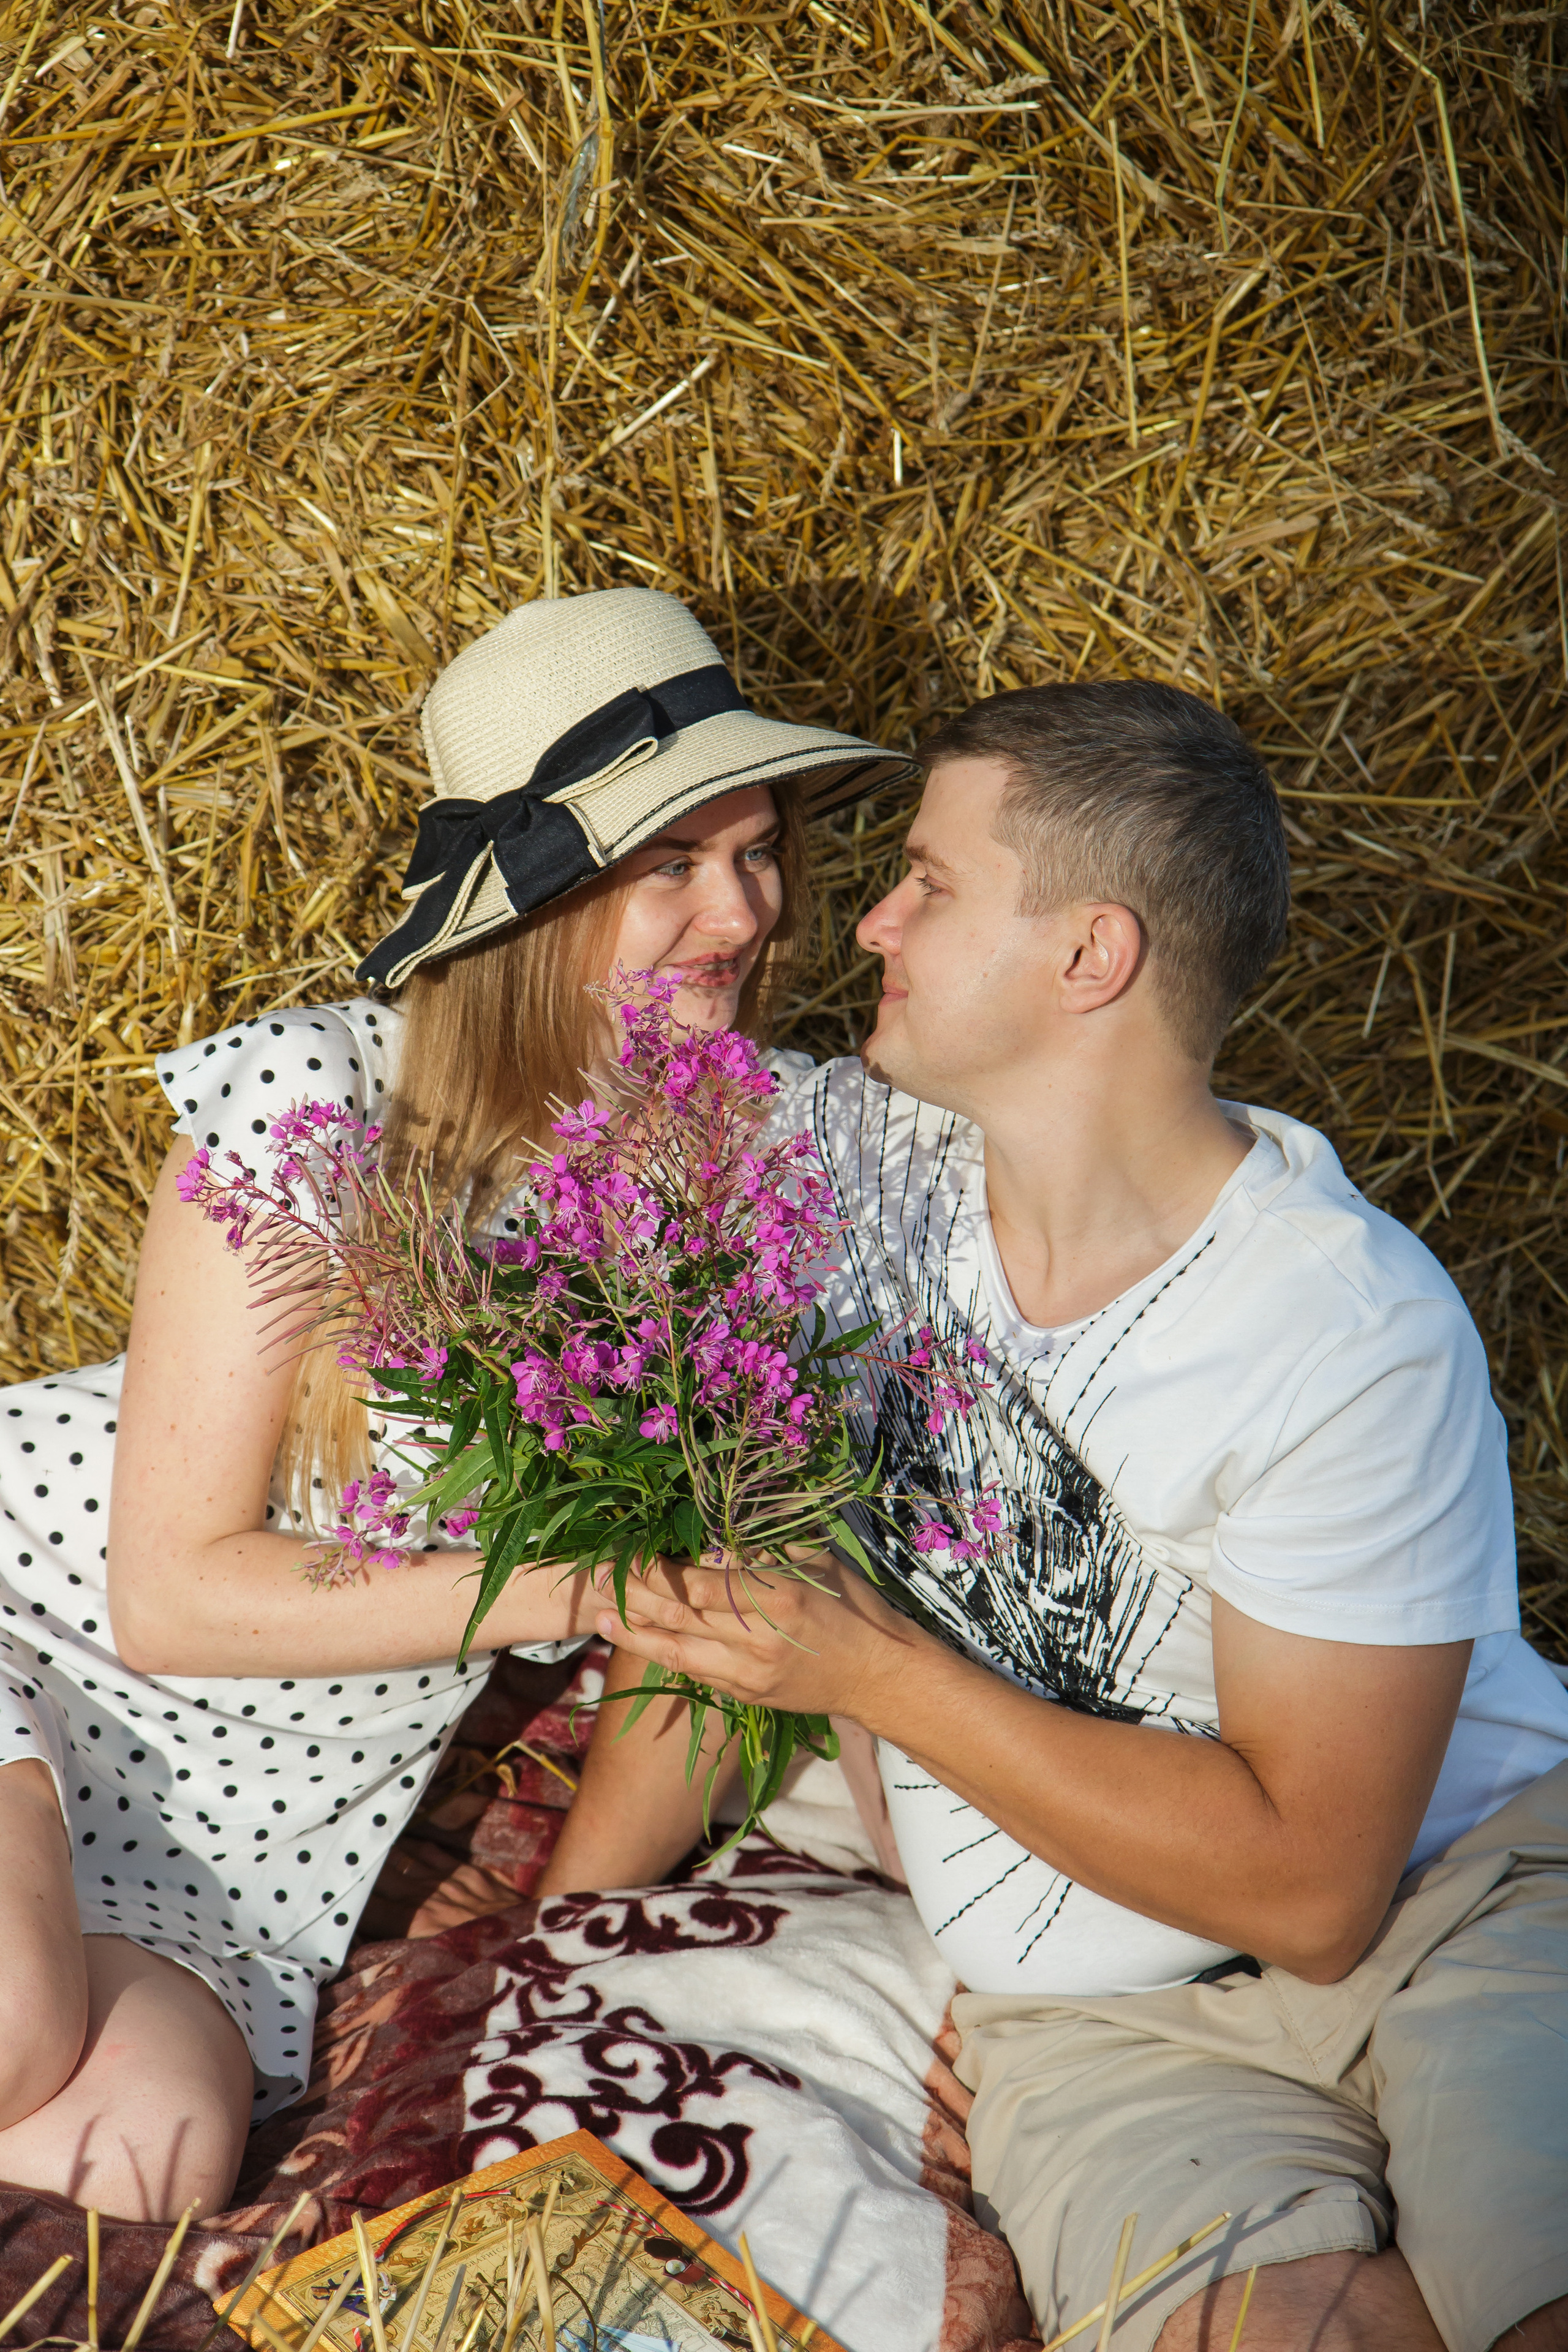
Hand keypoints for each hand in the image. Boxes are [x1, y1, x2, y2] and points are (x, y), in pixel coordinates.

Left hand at [594, 1549, 925, 1720]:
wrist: (880, 1674)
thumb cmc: (853, 1606)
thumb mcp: (815, 1561)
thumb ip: (763, 1551)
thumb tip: (710, 1542)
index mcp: (775, 1596)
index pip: (698, 1583)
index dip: (657, 1568)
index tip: (629, 1550)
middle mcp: (756, 1639)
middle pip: (677, 1616)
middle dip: (632, 1594)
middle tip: (597, 1573)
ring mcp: (749, 1674)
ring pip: (676, 1652)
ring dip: (634, 1633)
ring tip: (599, 1616)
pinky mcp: (748, 1696)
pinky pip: (695, 1673)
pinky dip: (666, 1655)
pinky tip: (642, 1641)